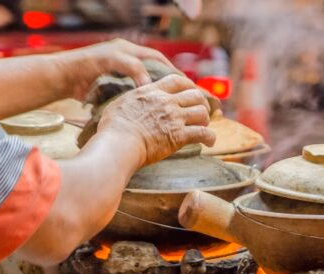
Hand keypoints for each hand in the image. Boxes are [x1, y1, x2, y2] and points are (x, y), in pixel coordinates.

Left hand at [56, 39, 174, 99]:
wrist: (65, 78)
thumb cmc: (87, 64)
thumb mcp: (113, 60)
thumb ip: (133, 67)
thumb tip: (148, 85)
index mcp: (128, 51)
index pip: (157, 59)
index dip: (172, 69)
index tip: (184, 82)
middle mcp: (127, 62)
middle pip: (153, 72)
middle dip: (167, 84)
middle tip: (180, 96)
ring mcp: (121, 76)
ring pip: (144, 85)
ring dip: (155, 95)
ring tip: (168, 107)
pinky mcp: (114, 89)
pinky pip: (133, 95)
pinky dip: (142, 102)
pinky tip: (149, 112)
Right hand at [96, 75, 216, 166]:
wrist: (118, 143)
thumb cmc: (113, 128)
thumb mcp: (122, 103)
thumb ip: (135, 99)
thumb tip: (134, 102)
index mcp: (152, 92)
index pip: (177, 80)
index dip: (188, 85)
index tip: (192, 91)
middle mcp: (166, 102)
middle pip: (194, 94)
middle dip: (201, 102)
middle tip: (201, 112)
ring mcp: (174, 118)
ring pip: (202, 112)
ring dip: (205, 120)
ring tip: (204, 127)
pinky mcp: (179, 136)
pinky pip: (203, 133)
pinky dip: (210, 137)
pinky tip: (210, 142)